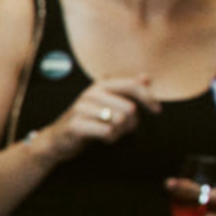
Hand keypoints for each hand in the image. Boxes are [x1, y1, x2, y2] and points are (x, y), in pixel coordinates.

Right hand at [31, 75, 159, 161]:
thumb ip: (127, 89)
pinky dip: (110, 138)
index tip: (156, 111)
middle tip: (124, 129)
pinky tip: (104, 138)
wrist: (58, 139)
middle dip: (132, 123)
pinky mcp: (76, 124)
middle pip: (129, 108)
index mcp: (101, 85)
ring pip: (119, 121)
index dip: (149, 98)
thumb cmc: (88, 120)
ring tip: (112, 133)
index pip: (133, 85)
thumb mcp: (108, 102)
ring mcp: (81, 108)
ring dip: (120, 132)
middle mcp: (90, 93)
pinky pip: (107, 132)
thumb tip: (146, 77)